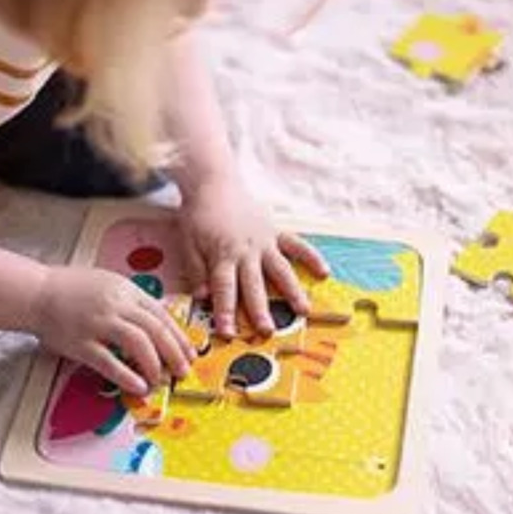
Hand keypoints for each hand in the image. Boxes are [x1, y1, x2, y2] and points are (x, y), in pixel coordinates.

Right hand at [30, 266, 195, 394]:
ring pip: (138, 343)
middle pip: (156, 329)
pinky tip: (139, 386)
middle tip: (184, 371)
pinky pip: (108, 362)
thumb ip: (133, 302)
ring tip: (162, 380)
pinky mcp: (80, 343)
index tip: (190, 353)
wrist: (37, 292)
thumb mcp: (110, 285)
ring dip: (155, 364)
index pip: (162, 315)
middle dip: (175, 353)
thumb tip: (159, 325)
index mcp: (127, 290)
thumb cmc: (73, 289)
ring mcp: (98, 323)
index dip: (180, 337)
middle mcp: (116, 305)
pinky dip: (127, 375)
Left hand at [178, 176, 329, 337]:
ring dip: (292, 291)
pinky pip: (297, 245)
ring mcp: (265, 241)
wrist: (214, 182)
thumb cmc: (199, 214)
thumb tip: (202, 297)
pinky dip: (311, 257)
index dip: (225, 311)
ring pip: (281, 269)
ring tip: (303, 311)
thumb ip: (197, 271)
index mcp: (223, 255)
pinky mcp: (276, 231)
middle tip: (267, 331)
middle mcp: (247, 251)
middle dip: (260, 310)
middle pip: (254, 285)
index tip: (227, 332)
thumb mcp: (189, 242)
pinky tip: (324, 272)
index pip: (224, 289)